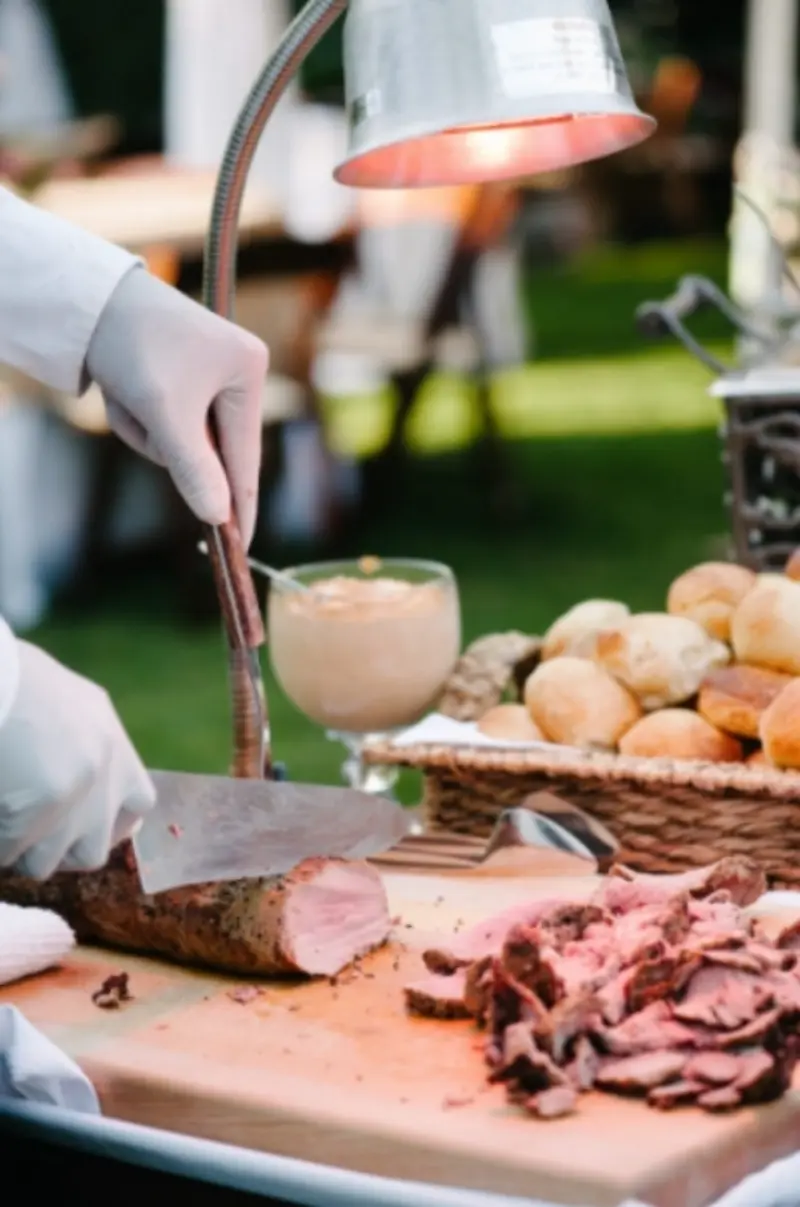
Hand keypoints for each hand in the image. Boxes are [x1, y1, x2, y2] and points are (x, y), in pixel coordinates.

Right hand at [0, 641, 154, 879]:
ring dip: (19, 850)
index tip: (80, 830)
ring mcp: (72, 796)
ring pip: (46, 862)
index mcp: (111, 741)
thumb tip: (79, 790)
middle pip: (92, 851)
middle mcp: (103, 772)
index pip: (138, 805)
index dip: (109, 824)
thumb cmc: (13, 681)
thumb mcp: (70, 703)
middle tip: (28, 837)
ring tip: (3, 820)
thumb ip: (86, 744)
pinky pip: (8, 854)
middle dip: (58, 852)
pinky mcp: (36, 813)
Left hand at [86, 267, 267, 546]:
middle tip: (143, 418)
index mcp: (248, 372)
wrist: (87, 301)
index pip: (247, 457)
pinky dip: (139, 418)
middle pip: (210, 449)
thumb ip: (195, 469)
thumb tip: (219, 516)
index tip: (240, 547)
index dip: (240, 506)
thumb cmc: (134, 348)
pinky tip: (122, 392)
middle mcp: (238, 370)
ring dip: (146, 432)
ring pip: (181, 439)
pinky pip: (165, 422)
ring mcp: (211, 372)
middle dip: (165, 444)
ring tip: (125, 397)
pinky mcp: (182, 374)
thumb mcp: (166, 415)